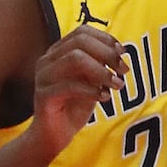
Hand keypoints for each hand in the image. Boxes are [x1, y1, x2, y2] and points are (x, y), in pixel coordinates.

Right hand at [27, 25, 127, 157]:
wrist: (53, 135)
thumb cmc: (74, 106)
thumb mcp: (92, 81)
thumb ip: (100, 65)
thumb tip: (120, 52)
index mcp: (58, 52)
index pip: (82, 32)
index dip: (105, 38)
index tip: (123, 52)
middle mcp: (47, 60)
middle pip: (80, 42)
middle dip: (107, 53)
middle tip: (123, 70)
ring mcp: (43, 77)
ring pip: (75, 59)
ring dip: (102, 71)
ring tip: (117, 85)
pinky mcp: (44, 96)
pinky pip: (70, 86)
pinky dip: (92, 90)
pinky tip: (104, 97)